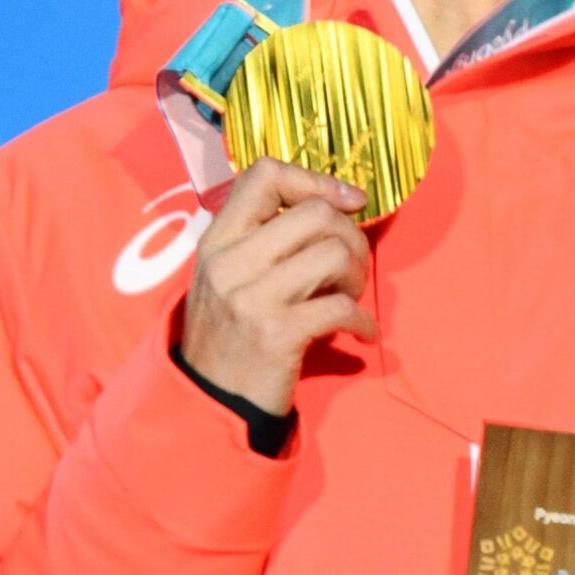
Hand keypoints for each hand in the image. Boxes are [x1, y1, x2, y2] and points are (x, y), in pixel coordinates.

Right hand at [179, 159, 376, 414]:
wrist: (210, 400)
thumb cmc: (232, 333)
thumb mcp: (230, 276)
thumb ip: (265, 238)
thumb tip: (334, 202)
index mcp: (218, 239)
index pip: (264, 174)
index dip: (315, 180)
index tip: (349, 201)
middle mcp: (230, 261)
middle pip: (316, 213)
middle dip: (352, 236)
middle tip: (352, 267)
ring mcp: (251, 297)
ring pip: (334, 253)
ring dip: (358, 276)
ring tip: (351, 297)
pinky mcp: (276, 334)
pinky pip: (342, 307)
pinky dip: (364, 322)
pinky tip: (362, 333)